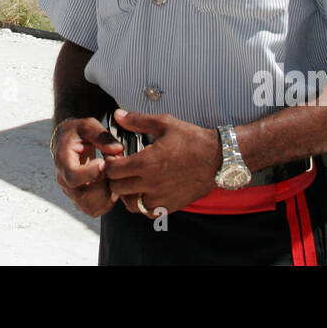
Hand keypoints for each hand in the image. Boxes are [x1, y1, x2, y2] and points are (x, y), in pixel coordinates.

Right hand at [51, 117, 124, 216]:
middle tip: (110, 170)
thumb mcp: (88, 126)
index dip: (91, 173)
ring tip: (111, 178)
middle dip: (103, 185)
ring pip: (90, 207)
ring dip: (106, 196)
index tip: (103, 162)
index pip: (73, 177)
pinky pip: (95, 210)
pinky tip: (110, 185)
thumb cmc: (78, 132)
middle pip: (83, 197)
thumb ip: (102, 136)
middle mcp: (64, 180)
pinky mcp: (80, 199)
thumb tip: (118, 149)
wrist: (69, 140)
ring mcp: (72, 192)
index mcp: (63, 161)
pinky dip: (107, 202)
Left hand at [103, 109, 220, 216]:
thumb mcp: (164, 124)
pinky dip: (143, 205)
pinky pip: (147, 212)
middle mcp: (151, 183)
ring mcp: (161, 198)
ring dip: (126, 194)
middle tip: (121, 169)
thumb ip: (138, 121)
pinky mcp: (170, 206)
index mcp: (146, 162)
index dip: (109, 163)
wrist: (217, 159)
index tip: (115, 157)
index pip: (112, 170)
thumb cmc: (192, 140)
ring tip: (132, 182)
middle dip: (114, 178)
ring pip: (130, 204)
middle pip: (117, 188)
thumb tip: (117, 115)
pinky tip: (146, 192)